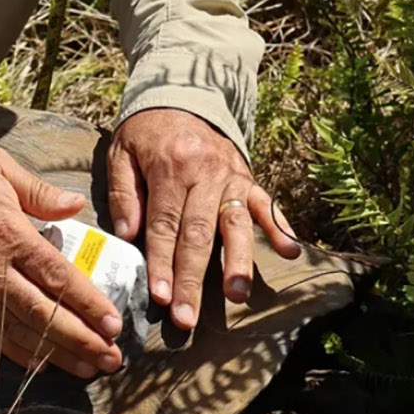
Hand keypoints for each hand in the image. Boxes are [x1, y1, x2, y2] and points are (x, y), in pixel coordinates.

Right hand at [0, 141, 123, 379]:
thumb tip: (76, 204)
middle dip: (81, 339)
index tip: (114, 324)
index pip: (57, 277)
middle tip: (112, 359)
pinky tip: (39, 366)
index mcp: (9, 234)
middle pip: (43, 313)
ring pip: (19, 331)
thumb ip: (40, 192)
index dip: (88, 304)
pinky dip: (15, 353)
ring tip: (86, 369)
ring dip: (55, 354)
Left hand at [106, 109, 300, 332]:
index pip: (164, 224)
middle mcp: (205, 173)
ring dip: (237, 262)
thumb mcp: (121, 152)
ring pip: (235, 223)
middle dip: (193, 279)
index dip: (162, 262)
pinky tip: (292, 251)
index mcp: (170, 167)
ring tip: (237, 295)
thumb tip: (127, 234)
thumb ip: (123, 192)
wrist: (181, 96)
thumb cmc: (146, 133)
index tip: (160, 296)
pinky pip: (266, 203)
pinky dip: (280, 226)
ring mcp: (231, 176)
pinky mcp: (248, 177)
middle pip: (198, 234)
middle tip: (188, 317)